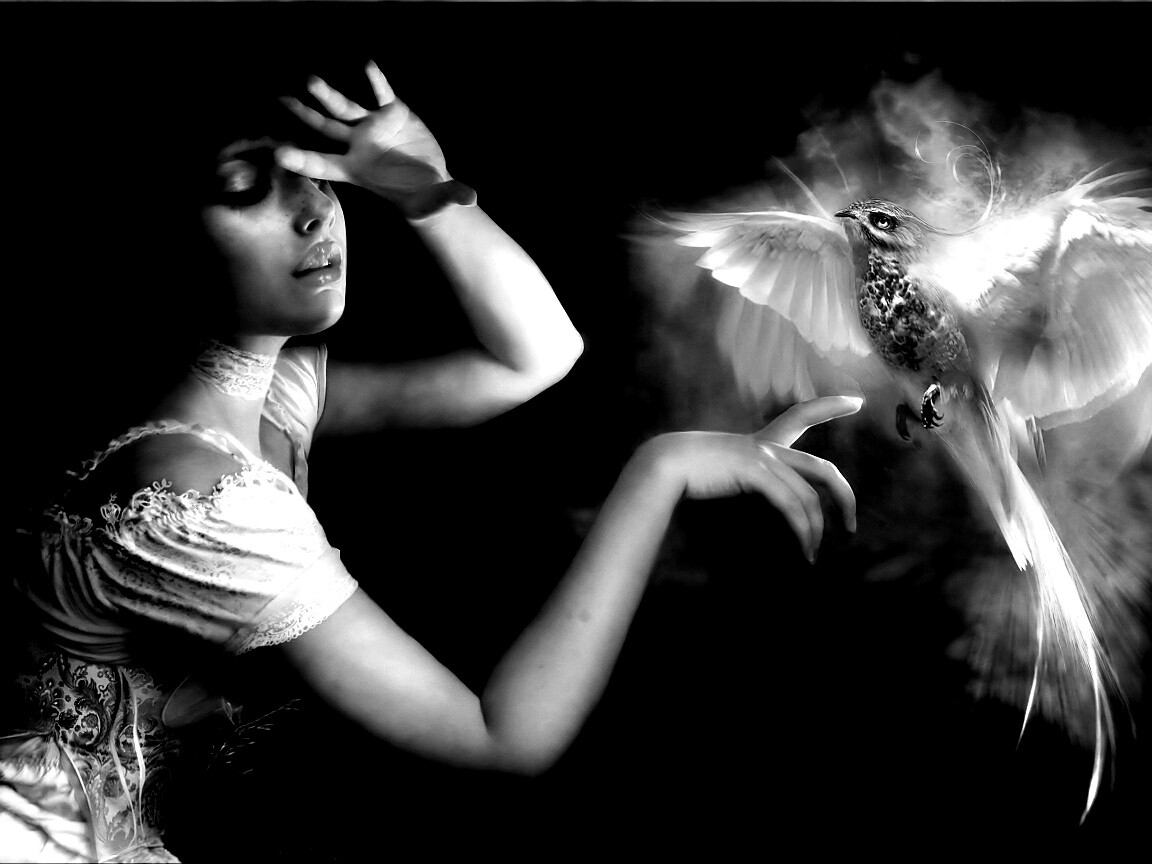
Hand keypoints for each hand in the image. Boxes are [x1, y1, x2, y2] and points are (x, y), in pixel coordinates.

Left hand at [276, 61, 476, 219]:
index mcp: (358, 171)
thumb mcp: (435, 203)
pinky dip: (375, 81)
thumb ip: (448, 198)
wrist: (432, 182)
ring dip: (328, 94)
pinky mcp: (393, 112)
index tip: (278, 154)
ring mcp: (374, 126)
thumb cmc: (424, 199)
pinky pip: (380, 93)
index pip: (325, 164)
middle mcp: (359, 146)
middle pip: (325, 128)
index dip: (303, 160)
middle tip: (282, 101)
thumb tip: (470, 199)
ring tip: (311, 81)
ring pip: (345, 107)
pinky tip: (367, 66)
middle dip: (303, 116)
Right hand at [644, 395, 861, 561]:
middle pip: (823, 469)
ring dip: (816, 530)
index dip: (830, 406)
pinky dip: (802, 530)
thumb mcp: (723, 472)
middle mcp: (767, 446)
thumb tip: (760, 497)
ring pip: (809, 496)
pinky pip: (792, 505)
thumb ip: (744, 479)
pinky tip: (803, 549)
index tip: (856, 400)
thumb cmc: (686, 472)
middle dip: (846, 497)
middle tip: (852, 527)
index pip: (801, 415)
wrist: (664, 464)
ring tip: (812, 554)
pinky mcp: (756, 472)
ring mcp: (763, 457)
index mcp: (761, 442)